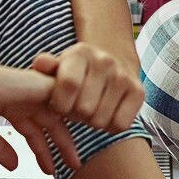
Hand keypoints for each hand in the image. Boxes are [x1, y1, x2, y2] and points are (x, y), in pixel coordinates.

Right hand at [0, 60, 79, 174]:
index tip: (49, 170)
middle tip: (73, 166)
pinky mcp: (37, 85)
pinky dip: (71, 113)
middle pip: (50, 125)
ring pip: (58, 115)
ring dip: (67, 138)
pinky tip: (78, 128)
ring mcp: (31, 91)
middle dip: (60, 147)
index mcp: (12, 106)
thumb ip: (0, 149)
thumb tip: (14, 166)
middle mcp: (24, 98)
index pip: (34, 131)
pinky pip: (62, 98)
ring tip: (74, 161)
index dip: (42, 152)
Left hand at [30, 41, 144, 132]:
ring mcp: (123, 76)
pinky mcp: (139, 91)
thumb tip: (40, 63)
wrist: (112, 60)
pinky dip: (111, 126)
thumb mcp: (59, 67)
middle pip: (84, 109)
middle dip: (75, 115)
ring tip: (91, 108)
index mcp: (80, 53)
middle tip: (76, 107)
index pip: (68, 86)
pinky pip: (120, 125)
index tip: (59, 105)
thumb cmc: (78, 71)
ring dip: (92, 122)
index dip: (59, 104)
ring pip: (101, 120)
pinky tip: (106, 112)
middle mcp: (104, 61)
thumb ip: (46, 68)